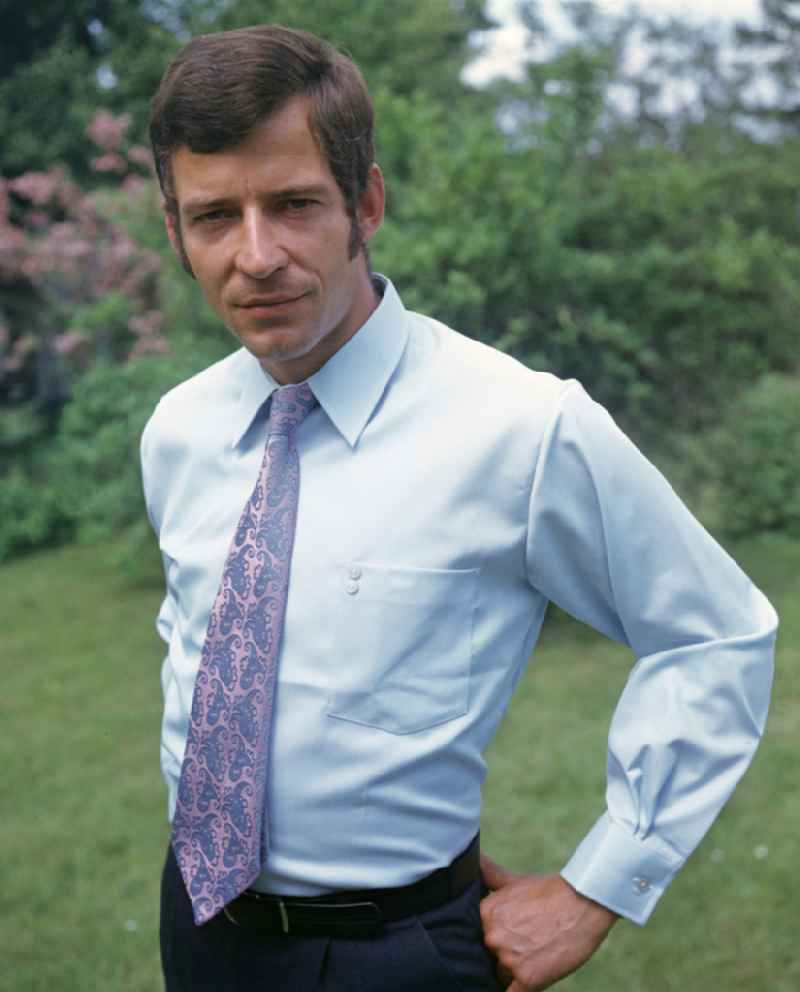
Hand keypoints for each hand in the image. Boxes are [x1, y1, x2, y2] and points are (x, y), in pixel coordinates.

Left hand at [480, 852, 618, 990]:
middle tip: (526, 944)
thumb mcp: (514, 881)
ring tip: (536, 955)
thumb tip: (473, 858)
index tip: (509, 935)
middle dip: (506, 954)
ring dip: (516, 971)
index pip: (480, 937)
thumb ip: (489, 874)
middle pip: (490, 956)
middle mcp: (492, 936)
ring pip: (503, 975)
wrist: (583, 903)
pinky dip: (518, 990)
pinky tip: (530, 980)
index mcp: (485, 913)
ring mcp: (509, 959)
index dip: (494, 939)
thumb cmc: (550, 892)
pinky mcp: (528, 979)